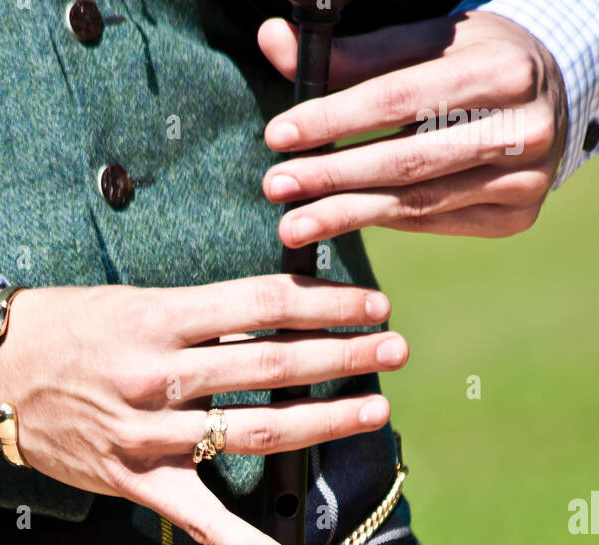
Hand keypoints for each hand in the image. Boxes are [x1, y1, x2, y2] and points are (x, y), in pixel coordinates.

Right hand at [0, 279, 407, 544]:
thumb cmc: (61, 328)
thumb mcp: (130, 300)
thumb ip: (199, 314)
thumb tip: (275, 313)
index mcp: (159, 318)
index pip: (263, 304)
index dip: (326, 303)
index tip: (370, 301)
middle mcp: (159, 376)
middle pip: (270, 365)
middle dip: (342, 355)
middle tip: (395, 348)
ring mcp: (148, 436)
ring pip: (251, 432)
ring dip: (321, 421)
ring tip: (375, 409)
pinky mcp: (136, 482)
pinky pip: (202, 521)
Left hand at [260, 10, 567, 241]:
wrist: (552, 99)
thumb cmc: (475, 64)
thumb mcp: (426, 45)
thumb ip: (352, 54)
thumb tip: (272, 41)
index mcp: (501, 68)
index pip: (398, 98)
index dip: (334, 119)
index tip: (280, 135)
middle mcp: (521, 128)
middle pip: (406, 159)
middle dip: (331, 176)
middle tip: (276, 186)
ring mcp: (523, 179)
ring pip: (416, 202)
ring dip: (345, 214)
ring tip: (292, 223)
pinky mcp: (515, 217)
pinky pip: (432, 222)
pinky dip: (382, 221)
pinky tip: (340, 221)